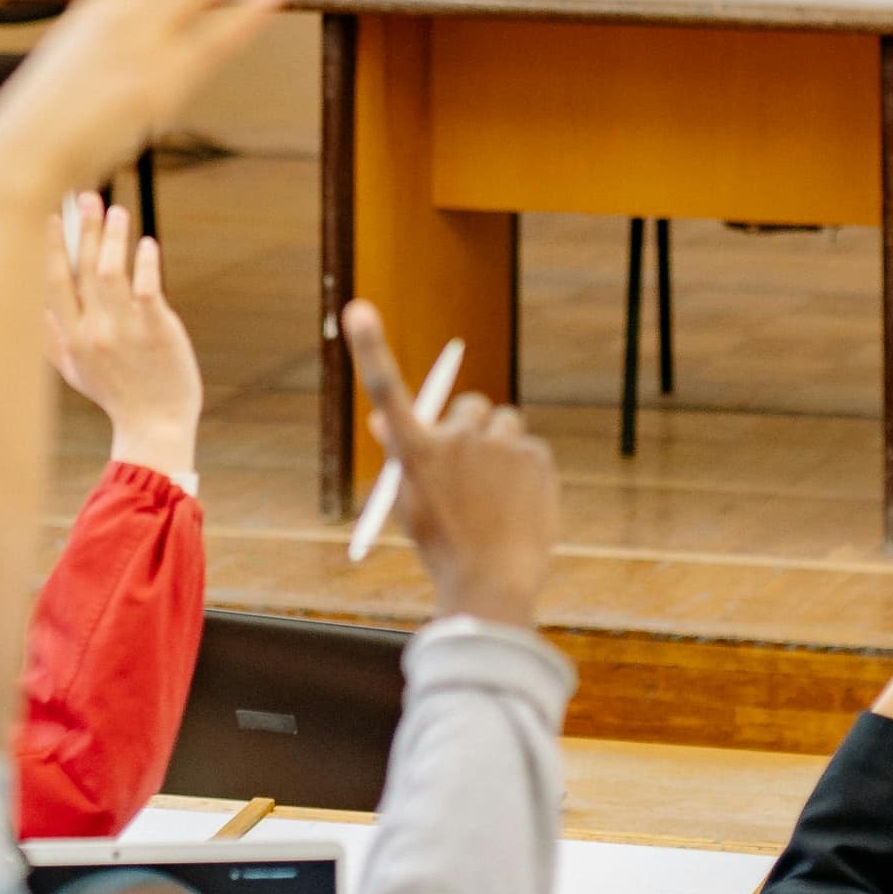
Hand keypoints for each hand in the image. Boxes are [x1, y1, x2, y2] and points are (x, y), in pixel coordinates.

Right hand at [0, 0, 285, 201]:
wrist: (19, 156)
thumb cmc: (53, 115)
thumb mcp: (90, 56)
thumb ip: (135, 34)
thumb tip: (181, 16)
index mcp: (111, 4)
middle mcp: (125, 14)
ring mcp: (140, 46)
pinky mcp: (152, 85)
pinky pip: (208, 42)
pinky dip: (243, 13)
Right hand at [48, 190, 202, 481]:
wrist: (155, 425)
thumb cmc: (116, 395)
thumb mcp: (74, 371)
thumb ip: (53, 337)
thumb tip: (32, 306)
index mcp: (69, 337)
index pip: (52, 282)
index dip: (50, 246)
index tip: (48, 215)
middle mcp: (92, 330)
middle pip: (81, 269)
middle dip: (81, 229)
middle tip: (85, 196)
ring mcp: (124, 330)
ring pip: (109, 273)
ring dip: (111, 238)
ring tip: (117, 210)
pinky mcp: (157, 331)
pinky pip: (148, 289)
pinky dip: (145, 264)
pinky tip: (146, 244)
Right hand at [341, 299, 557, 629]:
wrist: (491, 584)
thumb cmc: (443, 547)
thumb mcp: (412, 502)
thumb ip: (401, 457)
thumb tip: (382, 418)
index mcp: (415, 454)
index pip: (387, 391)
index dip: (370, 348)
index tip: (357, 309)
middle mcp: (455, 441)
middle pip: (468, 408)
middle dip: (469, 429)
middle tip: (470, 471)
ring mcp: (498, 447)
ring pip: (504, 425)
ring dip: (500, 446)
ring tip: (496, 494)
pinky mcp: (535, 456)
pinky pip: (529, 448)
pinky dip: (525, 469)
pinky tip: (519, 505)